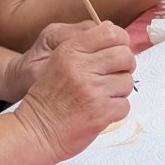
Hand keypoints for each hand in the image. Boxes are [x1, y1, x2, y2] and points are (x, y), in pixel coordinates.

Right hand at [13, 21, 134, 162]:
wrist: (36, 132)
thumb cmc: (49, 97)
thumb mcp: (59, 61)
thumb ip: (85, 46)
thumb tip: (116, 35)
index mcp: (71, 51)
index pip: (110, 33)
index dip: (121, 40)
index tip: (119, 47)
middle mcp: (82, 68)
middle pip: (125, 55)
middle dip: (125, 64)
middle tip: (115, 73)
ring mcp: (93, 90)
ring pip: (128, 81)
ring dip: (120, 89)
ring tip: (103, 95)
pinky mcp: (101, 112)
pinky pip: (125, 104)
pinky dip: (117, 108)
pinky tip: (101, 109)